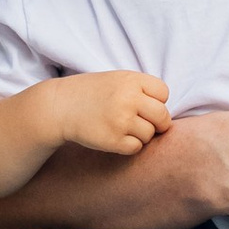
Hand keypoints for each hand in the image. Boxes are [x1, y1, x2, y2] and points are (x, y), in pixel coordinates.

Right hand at [54, 69, 174, 158]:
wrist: (60, 106)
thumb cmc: (92, 93)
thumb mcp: (118, 80)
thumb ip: (142, 90)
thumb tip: (168, 115)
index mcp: (132, 80)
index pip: (164, 94)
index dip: (156, 101)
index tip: (143, 104)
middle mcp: (129, 99)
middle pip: (162, 117)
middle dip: (156, 122)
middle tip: (141, 122)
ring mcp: (121, 120)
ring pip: (150, 134)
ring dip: (140, 135)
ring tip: (122, 127)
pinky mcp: (113, 140)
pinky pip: (136, 148)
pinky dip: (129, 146)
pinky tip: (115, 137)